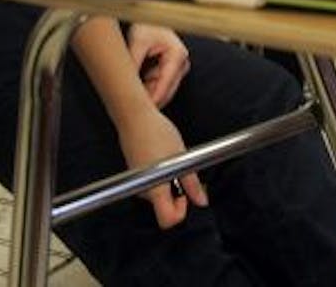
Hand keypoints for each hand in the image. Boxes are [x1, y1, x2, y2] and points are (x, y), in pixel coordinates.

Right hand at [114, 105, 208, 228]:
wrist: (134, 116)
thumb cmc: (155, 132)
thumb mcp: (182, 157)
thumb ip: (192, 183)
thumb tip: (201, 200)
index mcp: (155, 188)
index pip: (167, 219)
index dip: (181, 211)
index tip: (186, 194)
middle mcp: (143, 190)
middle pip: (164, 208)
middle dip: (178, 196)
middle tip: (185, 174)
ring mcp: (138, 183)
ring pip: (159, 197)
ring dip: (170, 184)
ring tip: (174, 162)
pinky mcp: (136, 176)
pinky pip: (152, 186)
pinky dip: (162, 178)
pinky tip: (165, 160)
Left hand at [127, 24, 189, 108]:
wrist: (151, 18)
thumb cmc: (148, 26)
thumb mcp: (138, 43)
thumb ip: (133, 63)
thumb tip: (125, 84)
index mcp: (177, 55)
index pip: (165, 84)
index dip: (153, 99)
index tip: (140, 109)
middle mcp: (182, 63)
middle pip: (167, 91)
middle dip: (151, 100)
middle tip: (133, 109)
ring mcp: (179, 68)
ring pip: (164, 91)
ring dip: (149, 95)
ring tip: (132, 99)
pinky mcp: (172, 71)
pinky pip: (161, 86)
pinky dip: (149, 89)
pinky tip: (137, 90)